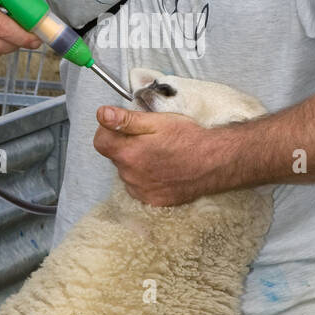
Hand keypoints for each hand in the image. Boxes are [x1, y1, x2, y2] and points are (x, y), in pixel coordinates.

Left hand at [93, 105, 223, 204]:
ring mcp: (141, 191)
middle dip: (125, 146)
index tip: (123, 126)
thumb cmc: (188, 138)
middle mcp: (130, 176)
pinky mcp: (152, 200)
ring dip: (136, 162)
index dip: (109, 130)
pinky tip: (163, 169)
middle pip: (115, 157)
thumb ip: (126, 120)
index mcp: (128, 153)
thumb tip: (101, 114)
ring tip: (159, 154)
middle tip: (149, 138)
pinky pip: (139, 187)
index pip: (100, 141)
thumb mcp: (157, 122)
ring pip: (127, 172)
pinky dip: (146, 178)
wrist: (214, 162)